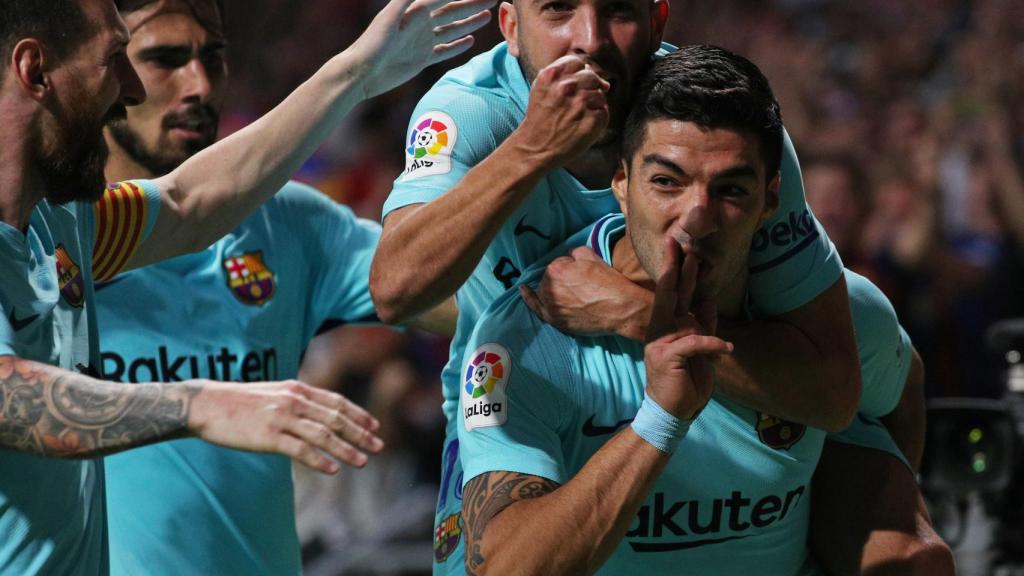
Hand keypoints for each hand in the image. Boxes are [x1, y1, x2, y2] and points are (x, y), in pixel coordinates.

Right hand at [186, 380, 383, 473]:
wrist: (206, 404)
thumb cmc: (239, 402)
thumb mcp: (274, 393)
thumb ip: (297, 400)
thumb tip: (319, 413)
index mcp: (297, 389)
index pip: (336, 401)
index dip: (358, 414)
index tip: (375, 426)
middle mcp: (294, 401)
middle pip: (336, 419)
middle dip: (360, 434)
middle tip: (379, 447)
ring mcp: (282, 418)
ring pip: (323, 436)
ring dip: (346, 450)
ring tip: (362, 462)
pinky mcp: (268, 436)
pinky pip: (300, 450)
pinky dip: (320, 460)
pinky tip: (333, 469)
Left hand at [351, 0, 495, 98]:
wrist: (361, 74)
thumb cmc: (372, 44)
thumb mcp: (389, 18)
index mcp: (415, 11)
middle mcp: (421, 24)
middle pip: (453, 11)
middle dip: (473, 4)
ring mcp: (422, 42)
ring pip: (452, 29)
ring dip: (469, 22)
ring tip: (488, 16)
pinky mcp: (421, 60)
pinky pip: (444, 51)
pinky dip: (457, 46)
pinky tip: (470, 41)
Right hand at [511, 55, 610, 166]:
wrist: (534, 148)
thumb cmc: (539, 118)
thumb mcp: (541, 88)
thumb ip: (562, 74)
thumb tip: (593, 71)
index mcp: (551, 75)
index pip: (578, 63)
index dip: (579, 73)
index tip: (575, 86)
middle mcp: (566, 87)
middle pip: (592, 76)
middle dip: (588, 88)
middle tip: (576, 105)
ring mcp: (581, 104)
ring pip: (600, 94)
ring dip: (592, 105)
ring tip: (577, 117)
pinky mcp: (592, 120)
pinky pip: (604, 111)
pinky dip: (597, 118)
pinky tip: (582, 125)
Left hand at [520, 247, 651, 339]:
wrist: (619, 308)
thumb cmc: (608, 282)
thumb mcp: (592, 256)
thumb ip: (574, 252)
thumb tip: (568, 256)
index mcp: (556, 270)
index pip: (557, 265)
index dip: (570, 268)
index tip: (582, 274)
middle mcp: (548, 288)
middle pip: (549, 279)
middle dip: (561, 279)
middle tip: (580, 285)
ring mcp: (550, 306)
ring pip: (544, 292)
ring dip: (551, 290)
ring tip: (567, 292)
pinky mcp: (554, 320)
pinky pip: (536, 308)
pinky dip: (528, 298)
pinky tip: (523, 290)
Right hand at [644, 235, 731, 419]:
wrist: (674, 412)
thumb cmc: (686, 382)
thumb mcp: (701, 352)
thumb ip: (702, 326)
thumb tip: (709, 302)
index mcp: (667, 327)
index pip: (672, 295)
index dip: (676, 271)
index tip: (679, 248)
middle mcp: (660, 330)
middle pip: (669, 294)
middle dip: (675, 268)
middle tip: (677, 243)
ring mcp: (660, 343)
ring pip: (685, 317)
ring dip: (699, 308)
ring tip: (707, 297)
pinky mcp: (667, 357)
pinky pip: (695, 342)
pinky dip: (713, 344)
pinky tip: (727, 347)